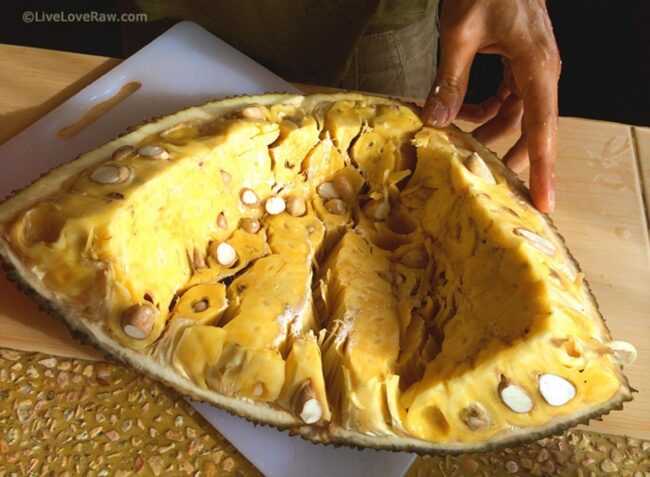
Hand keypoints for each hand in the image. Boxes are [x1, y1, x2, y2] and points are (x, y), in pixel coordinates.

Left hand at [421, 0, 560, 212]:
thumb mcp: (460, 35)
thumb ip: (450, 81)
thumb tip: (436, 122)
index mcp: (537, 67)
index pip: (543, 128)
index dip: (543, 168)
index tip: (544, 201)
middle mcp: (541, 72)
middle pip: (532, 129)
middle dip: (511, 156)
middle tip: (487, 182)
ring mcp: (531, 69)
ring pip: (516, 117)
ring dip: (489, 132)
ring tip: (460, 147)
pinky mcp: (518, 64)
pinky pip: (506, 99)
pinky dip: (484, 111)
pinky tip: (461, 114)